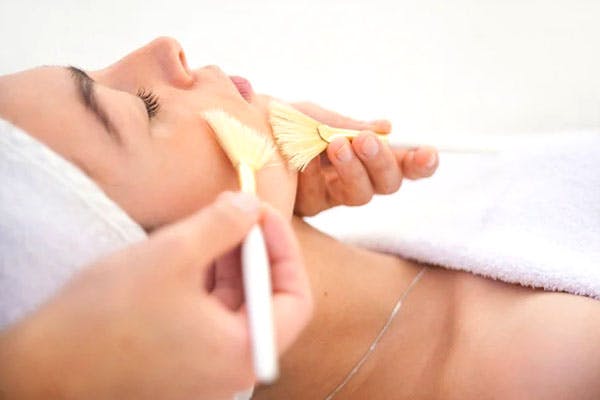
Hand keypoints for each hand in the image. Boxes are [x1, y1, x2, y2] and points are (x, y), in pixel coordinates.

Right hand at [0, 192, 311, 399]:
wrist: (43, 368)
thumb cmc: (105, 317)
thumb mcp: (172, 254)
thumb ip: (223, 224)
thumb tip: (251, 205)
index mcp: (244, 351)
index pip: (296, 298)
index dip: (285, 248)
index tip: (263, 213)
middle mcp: (234, 368)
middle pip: (266, 299)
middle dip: (254, 248)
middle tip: (237, 209)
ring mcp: (209, 369)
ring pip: (237, 305)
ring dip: (230, 261)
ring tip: (213, 223)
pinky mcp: (185, 362)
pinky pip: (212, 315)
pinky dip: (209, 281)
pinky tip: (193, 251)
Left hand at [290, 102, 438, 216]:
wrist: (236, 130)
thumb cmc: (278, 121)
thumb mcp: (311, 115)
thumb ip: (344, 124)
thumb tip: (387, 127)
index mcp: (360, 152)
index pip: (399, 162)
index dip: (419, 162)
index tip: (428, 153)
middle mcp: (350, 176)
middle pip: (387, 184)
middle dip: (381, 162)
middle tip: (364, 140)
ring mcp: (329, 195)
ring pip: (360, 196)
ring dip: (352, 170)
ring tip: (334, 146)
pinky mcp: (305, 208)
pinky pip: (321, 198)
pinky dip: (315, 176)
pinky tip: (302, 160)